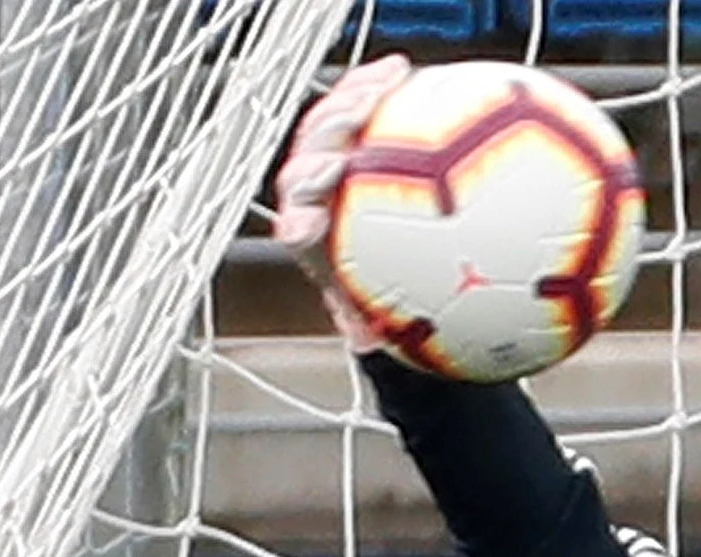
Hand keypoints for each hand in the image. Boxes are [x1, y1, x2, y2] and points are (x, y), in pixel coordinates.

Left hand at [265, 57, 416, 352]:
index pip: (297, 215)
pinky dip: (376, 85)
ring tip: (384, 82)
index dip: (305, 206)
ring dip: (351, 99)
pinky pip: (361, 104)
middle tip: (356, 129)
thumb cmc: (381, 309)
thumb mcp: (376, 327)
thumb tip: (366, 343)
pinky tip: (403, 69)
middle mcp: (308, 194)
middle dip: (328, 140)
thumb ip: (367, 331)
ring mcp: (328, 160)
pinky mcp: (354, 135)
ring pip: (329, 122)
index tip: (325, 205)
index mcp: (306, 235)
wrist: (389, 273)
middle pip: (309, 156)